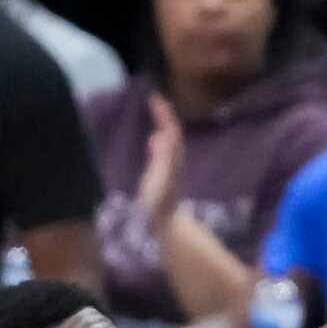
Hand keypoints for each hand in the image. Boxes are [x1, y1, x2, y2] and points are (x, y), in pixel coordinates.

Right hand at [136, 93, 184, 236]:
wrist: (167, 229)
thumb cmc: (159, 206)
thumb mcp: (159, 180)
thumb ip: (162, 157)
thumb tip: (162, 133)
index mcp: (172, 160)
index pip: (171, 131)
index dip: (164, 115)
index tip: (155, 97)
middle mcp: (173, 163)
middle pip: (173, 134)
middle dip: (165, 116)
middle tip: (155, 100)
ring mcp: (170, 172)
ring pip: (170, 143)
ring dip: (163, 126)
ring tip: (156, 113)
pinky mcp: (164, 180)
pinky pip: (163, 154)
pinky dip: (159, 142)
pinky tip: (153, 142)